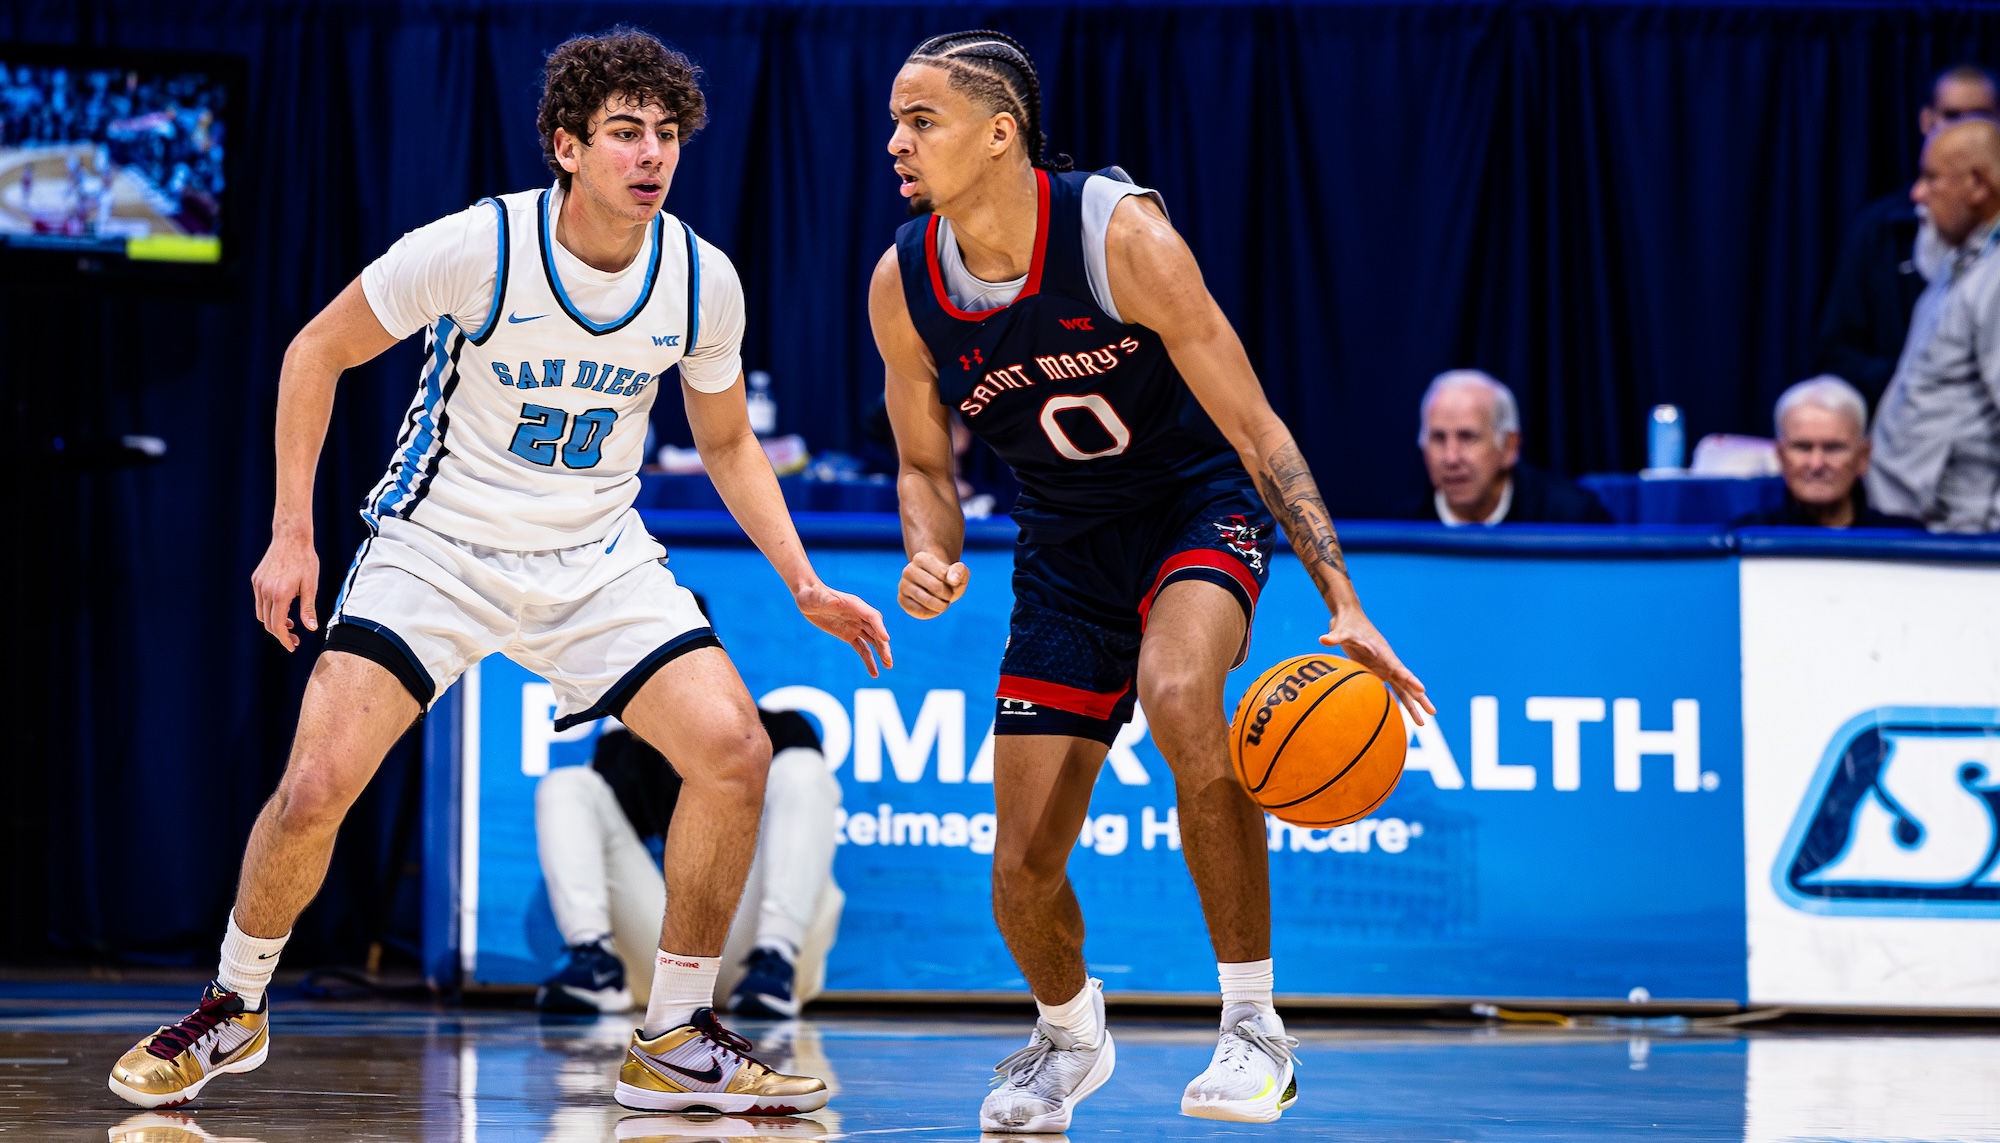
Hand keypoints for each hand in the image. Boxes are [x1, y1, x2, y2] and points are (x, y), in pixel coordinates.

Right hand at [252, 529, 319, 650]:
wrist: (291, 537)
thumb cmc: (306, 560)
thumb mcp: (311, 585)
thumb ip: (309, 608)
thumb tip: (311, 628)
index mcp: (280, 595)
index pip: (278, 626)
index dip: (285, 640)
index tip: (293, 647)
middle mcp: (265, 591)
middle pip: (268, 622)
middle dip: (281, 634)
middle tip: (295, 639)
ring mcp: (258, 585)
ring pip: (261, 613)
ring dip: (274, 622)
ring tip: (291, 623)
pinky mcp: (256, 579)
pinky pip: (260, 601)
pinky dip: (269, 609)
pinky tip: (283, 607)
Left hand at [796, 581, 893, 676]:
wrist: (807, 599)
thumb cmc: (812, 594)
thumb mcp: (816, 596)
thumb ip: (826, 599)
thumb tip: (833, 602)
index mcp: (855, 605)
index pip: (872, 617)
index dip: (880, 627)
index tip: (886, 639)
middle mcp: (859, 616)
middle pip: (876, 631)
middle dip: (883, 645)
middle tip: (888, 660)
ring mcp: (855, 626)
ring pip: (872, 641)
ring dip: (881, 653)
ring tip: (888, 666)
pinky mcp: (849, 635)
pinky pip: (862, 648)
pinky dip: (869, 659)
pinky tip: (874, 672)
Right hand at [898, 551, 968, 618]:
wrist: (933, 582)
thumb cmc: (947, 576)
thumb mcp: (958, 571)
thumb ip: (959, 571)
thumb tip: (953, 580)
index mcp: (921, 558)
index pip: (943, 575)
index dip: (954, 584)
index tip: (954, 583)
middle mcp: (909, 570)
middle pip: (936, 587)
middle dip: (948, 596)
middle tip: (949, 596)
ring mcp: (903, 585)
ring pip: (927, 600)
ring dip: (941, 606)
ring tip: (943, 603)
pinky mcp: (901, 599)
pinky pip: (918, 611)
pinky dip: (931, 613)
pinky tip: (934, 609)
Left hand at [1321, 607, 1434, 724]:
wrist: (1349, 618)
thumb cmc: (1346, 625)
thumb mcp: (1341, 631)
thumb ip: (1335, 637)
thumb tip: (1324, 640)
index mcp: (1383, 653)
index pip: (1399, 668)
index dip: (1410, 679)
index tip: (1421, 690)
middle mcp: (1387, 662)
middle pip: (1407, 683)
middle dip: (1419, 698)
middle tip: (1432, 712)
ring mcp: (1384, 668)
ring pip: (1402, 690)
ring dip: (1411, 705)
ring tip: (1421, 724)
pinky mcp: (1377, 671)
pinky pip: (1390, 690)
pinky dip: (1397, 702)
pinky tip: (1401, 716)